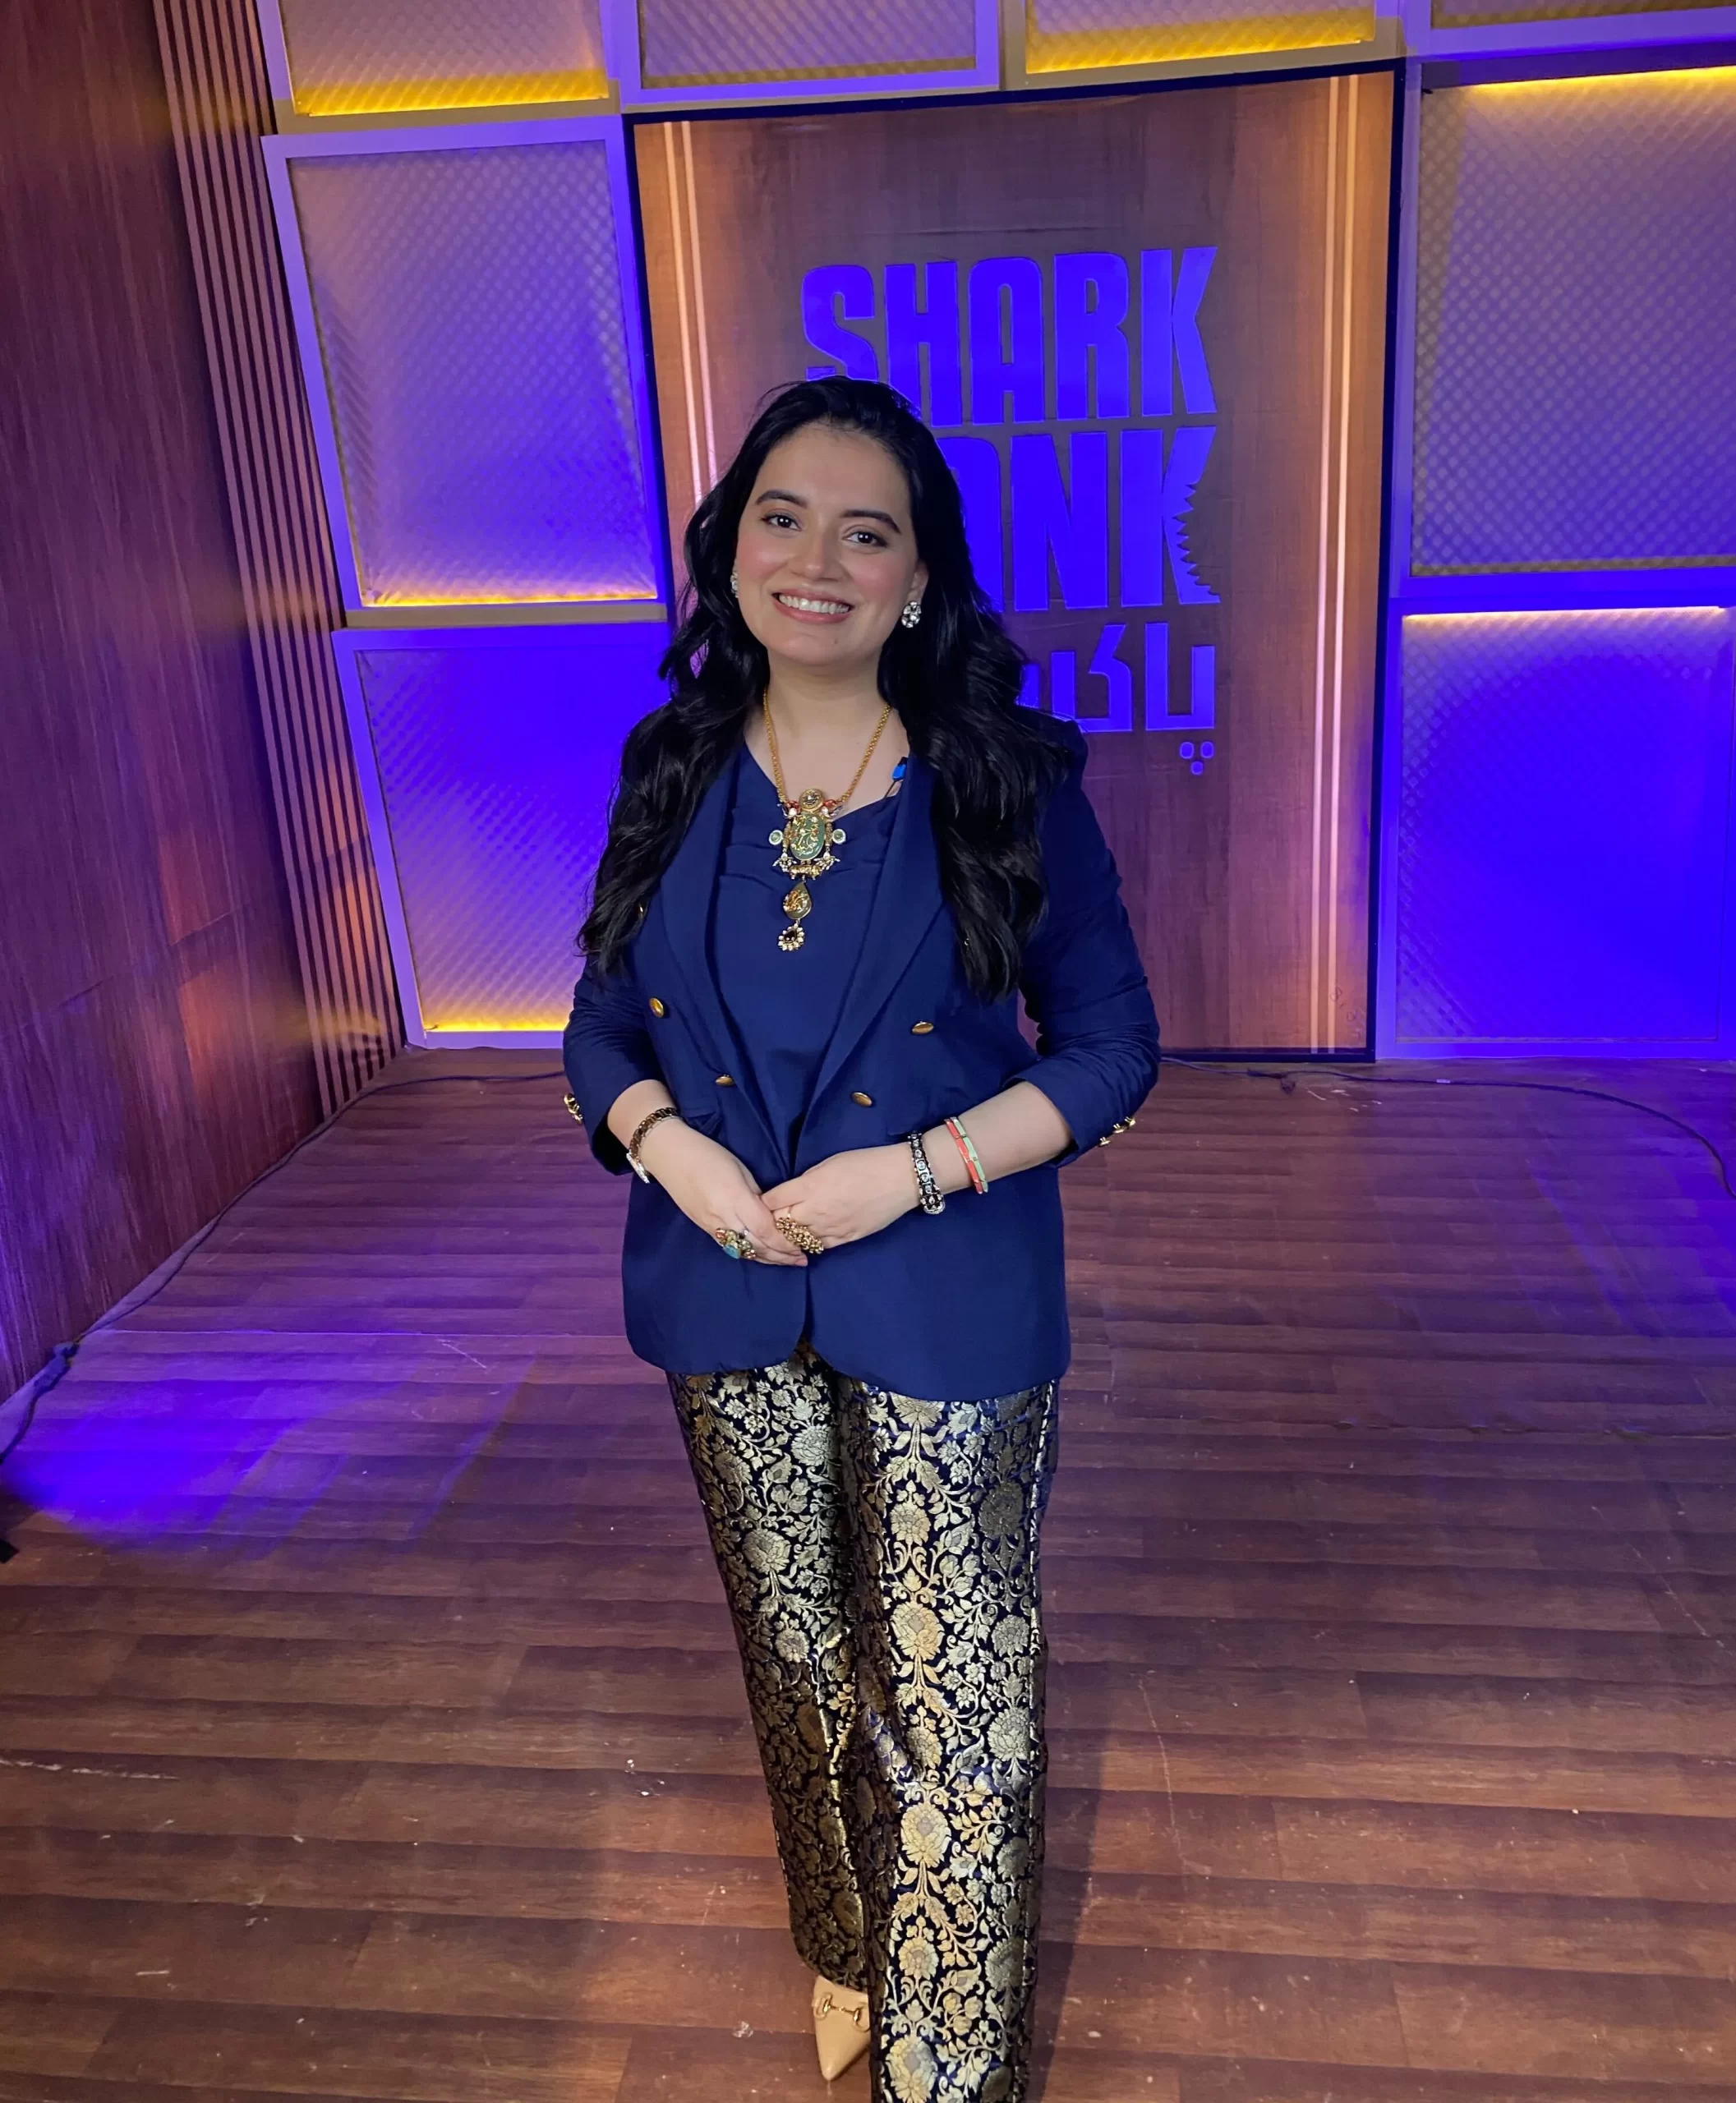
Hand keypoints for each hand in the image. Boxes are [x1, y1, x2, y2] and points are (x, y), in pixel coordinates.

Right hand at [636, 1120, 806, 1266]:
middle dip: (780, 1256)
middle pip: (755, 1245)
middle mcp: (722, 1217)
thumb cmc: (708, 1154)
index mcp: (734, 1198)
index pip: (764, 1229)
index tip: (801, 1248)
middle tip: (800, 1260)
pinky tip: (760, 1254)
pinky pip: (728, 1246)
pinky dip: (747, 1252)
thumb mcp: (740, 1169)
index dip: (784, 1243)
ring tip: (785, 1261)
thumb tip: (769, 1214)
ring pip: (742, 1250)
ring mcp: (710, 1225)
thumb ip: (756, 1196)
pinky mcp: (702, 1227)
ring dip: (765, 1258)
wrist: (670, 1155)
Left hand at [759, 1145, 917, 1253]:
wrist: (900, 1178)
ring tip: (788, 1230)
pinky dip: (810, 1242)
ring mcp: (831, 1228)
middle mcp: (816, 1211)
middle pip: (780, 1224)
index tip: (761, 1202)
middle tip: (770, 1219)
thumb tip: (790, 1194)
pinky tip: (809, 1237)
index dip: (763, 1203)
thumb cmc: (865, 1163)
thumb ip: (806, 1181)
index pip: (771, 1201)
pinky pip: (819, 1246)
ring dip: (790, 1235)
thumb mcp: (828, 1163)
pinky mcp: (846, 1238)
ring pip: (797, 1240)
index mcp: (809, 1187)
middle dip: (772, 1221)